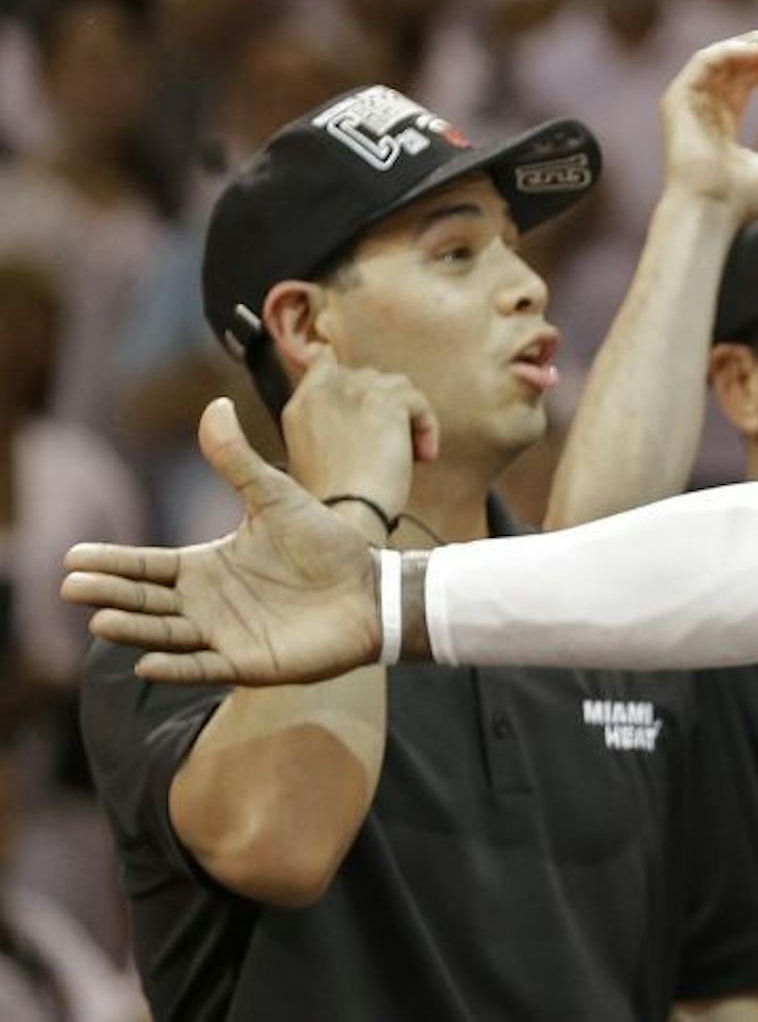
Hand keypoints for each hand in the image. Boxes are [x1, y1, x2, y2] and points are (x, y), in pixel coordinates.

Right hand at [61, 399, 382, 684]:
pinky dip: (176, 667)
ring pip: (166, 633)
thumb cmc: (324, 543)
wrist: (370, 588)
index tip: (71, 558)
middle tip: (72, 586)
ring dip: (134, 629)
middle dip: (110, 593)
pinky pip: (202, 667)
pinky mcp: (248, 663)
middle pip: (146, 599)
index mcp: (206, 566)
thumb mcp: (276, 498)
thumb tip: (215, 405)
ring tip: (101, 619)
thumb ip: (238, 461)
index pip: (148, 565)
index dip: (113, 562)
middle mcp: (206, 602)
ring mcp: (223, 635)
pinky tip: (147, 663)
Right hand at [282, 360, 439, 515]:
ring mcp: (355, 392)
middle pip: (367, 376)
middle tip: (392, 443)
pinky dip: (426, 427)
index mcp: (300, 405)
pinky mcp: (385, 401)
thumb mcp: (315, 456)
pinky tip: (423, 456)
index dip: (346, 374)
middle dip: (384, 404)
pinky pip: (417, 402)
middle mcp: (324, 390)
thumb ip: (329, 424)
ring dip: (407, 417)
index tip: (357, 387)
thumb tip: (362, 416)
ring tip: (408, 453)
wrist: (344, 515)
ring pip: (396, 386)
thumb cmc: (334, 501)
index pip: (324, 364)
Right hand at [658, 32, 757, 214]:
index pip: (745, 80)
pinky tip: (757, 53)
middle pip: (735, 64)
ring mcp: (690, 103)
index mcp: (723, 123)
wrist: (713, 209)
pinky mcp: (678, 99)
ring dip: (751, 43)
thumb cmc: (740, 200)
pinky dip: (729, 51)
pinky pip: (703, 62)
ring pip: (719, 57)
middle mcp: (705, 109)